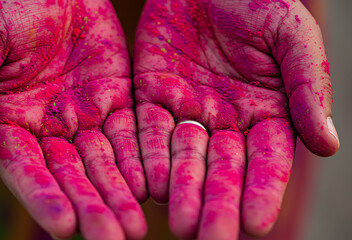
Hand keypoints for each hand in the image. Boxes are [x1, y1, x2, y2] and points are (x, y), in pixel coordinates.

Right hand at [0, 0, 146, 238]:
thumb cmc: (7, 7)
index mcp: (8, 123)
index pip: (26, 169)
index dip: (43, 198)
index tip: (64, 227)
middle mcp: (48, 129)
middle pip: (70, 176)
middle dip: (90, 208)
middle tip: (111, 239)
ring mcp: (83, 118)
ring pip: (103, 164)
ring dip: (118, 195)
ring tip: (134, 229)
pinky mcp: (115, 102)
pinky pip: (129, 135)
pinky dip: (139, 161)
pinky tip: (150, 187)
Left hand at [134, 0, 338, 238]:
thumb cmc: (258, 0)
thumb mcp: (291, 35)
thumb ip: (307, 86)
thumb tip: (328, 144)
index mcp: (267, 112)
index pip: (268, 161)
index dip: (263, 190)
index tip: (256, 224)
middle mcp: (227, 121)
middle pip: (223, 169)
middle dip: (218, 203)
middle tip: (210, 238)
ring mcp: (188, 111)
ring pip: (184, 158)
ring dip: (182, 189)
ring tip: (179, 223)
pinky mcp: (152, 96)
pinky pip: (147, 131)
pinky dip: (147, 157)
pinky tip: (148, 185)